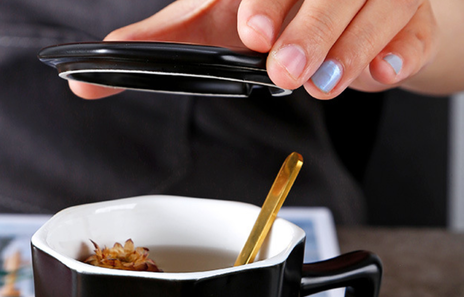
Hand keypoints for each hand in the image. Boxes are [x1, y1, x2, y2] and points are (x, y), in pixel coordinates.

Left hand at [69, 0, 439, 99]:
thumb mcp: (210, 20)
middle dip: (309, 27)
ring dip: (349, 50)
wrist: (337, 14)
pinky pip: (414, 37)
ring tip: (323, 84)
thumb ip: (160, 42)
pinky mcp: (410, 23)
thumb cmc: (273, 14)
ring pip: (378, 9)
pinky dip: (398, 56)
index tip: (249, 32)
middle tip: (284, 68)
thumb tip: (86, 75)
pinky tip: (378, 75)